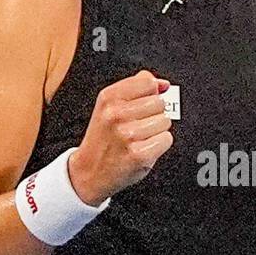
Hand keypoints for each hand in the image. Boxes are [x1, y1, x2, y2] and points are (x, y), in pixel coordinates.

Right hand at [68, 70, 172, 205]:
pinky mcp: (139, 154)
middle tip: (137, 126)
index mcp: (109, 98)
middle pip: (159, 102)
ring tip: (139, 139)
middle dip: (153, 114)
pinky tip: (143, 148)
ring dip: (156, 131)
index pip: (148, 82)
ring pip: (165, 121)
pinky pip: (166, 139)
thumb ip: (136, 89)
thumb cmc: (103, 139)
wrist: (89, 172)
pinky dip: (159, 145)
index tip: (140, 105)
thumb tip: (163, 84)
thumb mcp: (110, 106)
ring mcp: (127, 135)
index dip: (150, 94)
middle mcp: (116, 114)